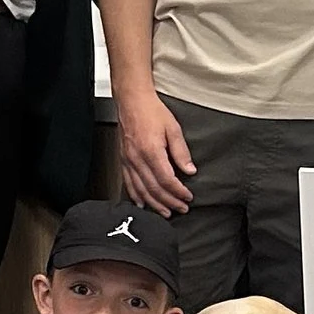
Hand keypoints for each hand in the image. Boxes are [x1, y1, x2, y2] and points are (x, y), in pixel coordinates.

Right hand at [114, 86, 194, 213]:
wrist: (132, 101)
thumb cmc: (151, 111)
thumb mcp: (173, 128)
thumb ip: (181, 152)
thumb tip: (189, 170)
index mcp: (151, 151)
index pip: (166, 180)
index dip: (178, 192)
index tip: (188, 197)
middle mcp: (137, 159)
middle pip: (154, 189)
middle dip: (169, 202)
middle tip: (181, 209)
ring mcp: (128, 161)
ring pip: (141, 190)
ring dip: (154, 204)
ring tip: (166, 212)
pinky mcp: (123, 160)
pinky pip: (128, 183)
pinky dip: (136, 196)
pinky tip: (142, 204)